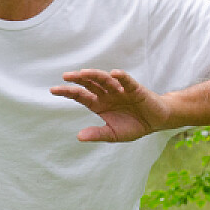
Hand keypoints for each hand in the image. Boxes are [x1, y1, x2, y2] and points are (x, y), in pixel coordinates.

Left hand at [51, 69, 170, 142]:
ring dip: (95, 75)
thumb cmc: (133, 126)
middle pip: (90, 84)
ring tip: (83, 73)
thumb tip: (79, 136)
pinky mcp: (135, 89)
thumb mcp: (113, 134)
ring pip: (105, 80)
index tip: (53, 89)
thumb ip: (97, 134)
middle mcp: (107, 94)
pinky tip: (114, 73)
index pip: (80, 96)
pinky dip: (121, 77)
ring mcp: (120, 90)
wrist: (156, 122)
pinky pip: (127, 82)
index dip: (68, 92)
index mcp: (99, 104)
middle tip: (65, 76)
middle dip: (78, 79)